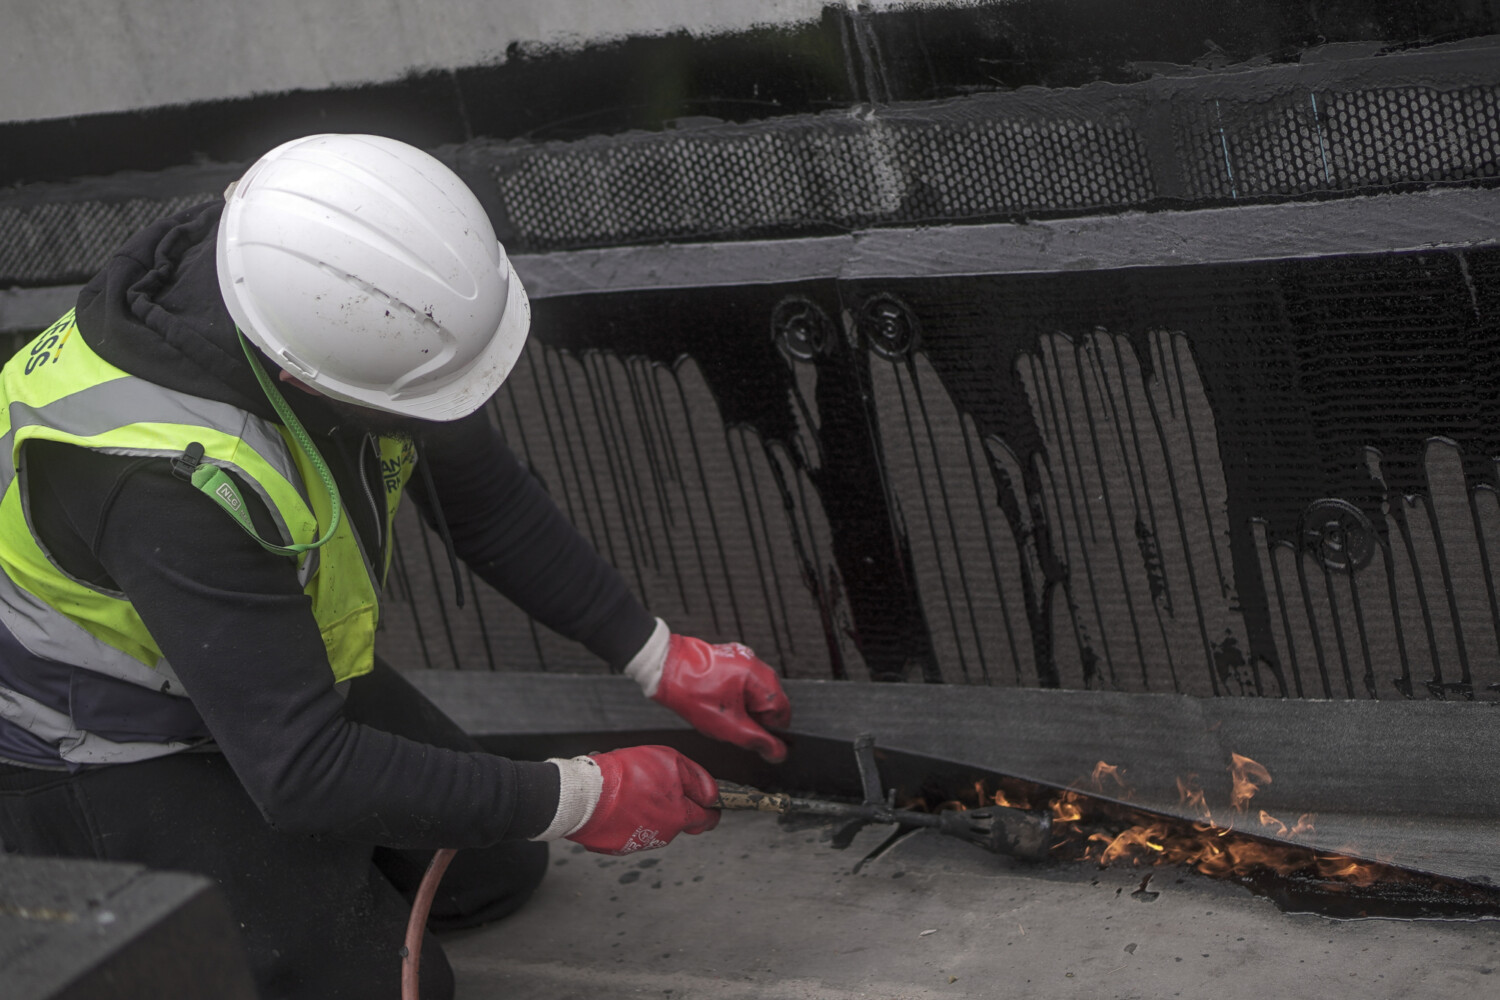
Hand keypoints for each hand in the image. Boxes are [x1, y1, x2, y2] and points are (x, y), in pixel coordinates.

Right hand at [565, 746, 719, 855]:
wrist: (585, 795)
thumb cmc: (626, 777)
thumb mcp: (672, 762)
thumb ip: (698, 779)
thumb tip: (713, 795)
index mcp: (680, 817)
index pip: (707, 819)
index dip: (711, 808)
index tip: (709, 803)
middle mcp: (663, 835)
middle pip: (679, 820)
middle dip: (675, 805)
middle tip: (660, 785)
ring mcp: (639, 843)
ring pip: (654, 824)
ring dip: (649, 809)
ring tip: (632, 789)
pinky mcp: (617, 845)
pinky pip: (630, 829)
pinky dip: (628, 816)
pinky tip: (618, 801)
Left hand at [653, 635, 791, 762]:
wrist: (664, 666)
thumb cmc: (692, 693)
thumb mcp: (727, 726)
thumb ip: (757, 741)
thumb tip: (779, 753)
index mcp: (761, 678)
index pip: (783, 713)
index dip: (768, 730)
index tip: (752, 737)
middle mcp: (757, 663)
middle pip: (770, 701)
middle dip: (754, 718)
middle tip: (731, 724)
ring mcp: (744, 657)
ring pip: (755, 692)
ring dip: (743, 707)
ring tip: (719, 710)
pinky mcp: (730, 657)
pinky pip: (742, 681)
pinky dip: (733, 694)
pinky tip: (715, 698)